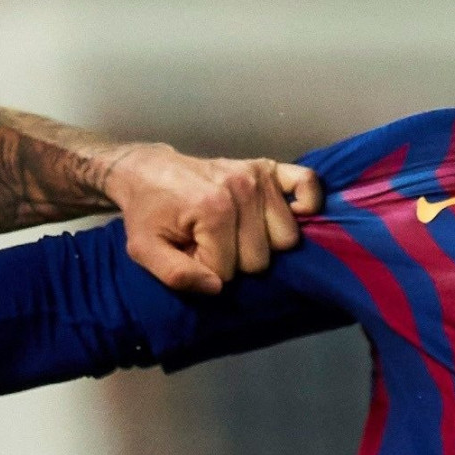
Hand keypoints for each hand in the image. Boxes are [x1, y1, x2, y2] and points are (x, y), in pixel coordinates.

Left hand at [103, 146, 325, 295]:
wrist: (147, 171)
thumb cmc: (147, 213)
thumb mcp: (145, 250)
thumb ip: (177, 275)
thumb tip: (217, 287)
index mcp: (212, 210)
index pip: (229, 271)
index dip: (207, 270)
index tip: (192, 252)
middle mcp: (241, 190)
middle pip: (261, 258)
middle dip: (235, 260)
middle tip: (213, 243)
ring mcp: (258, 176)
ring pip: (286, 237)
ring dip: (263, 242)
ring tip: (237, 231)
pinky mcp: (268, 167)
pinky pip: (308, 184)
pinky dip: (305, 203)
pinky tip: (287, 214)